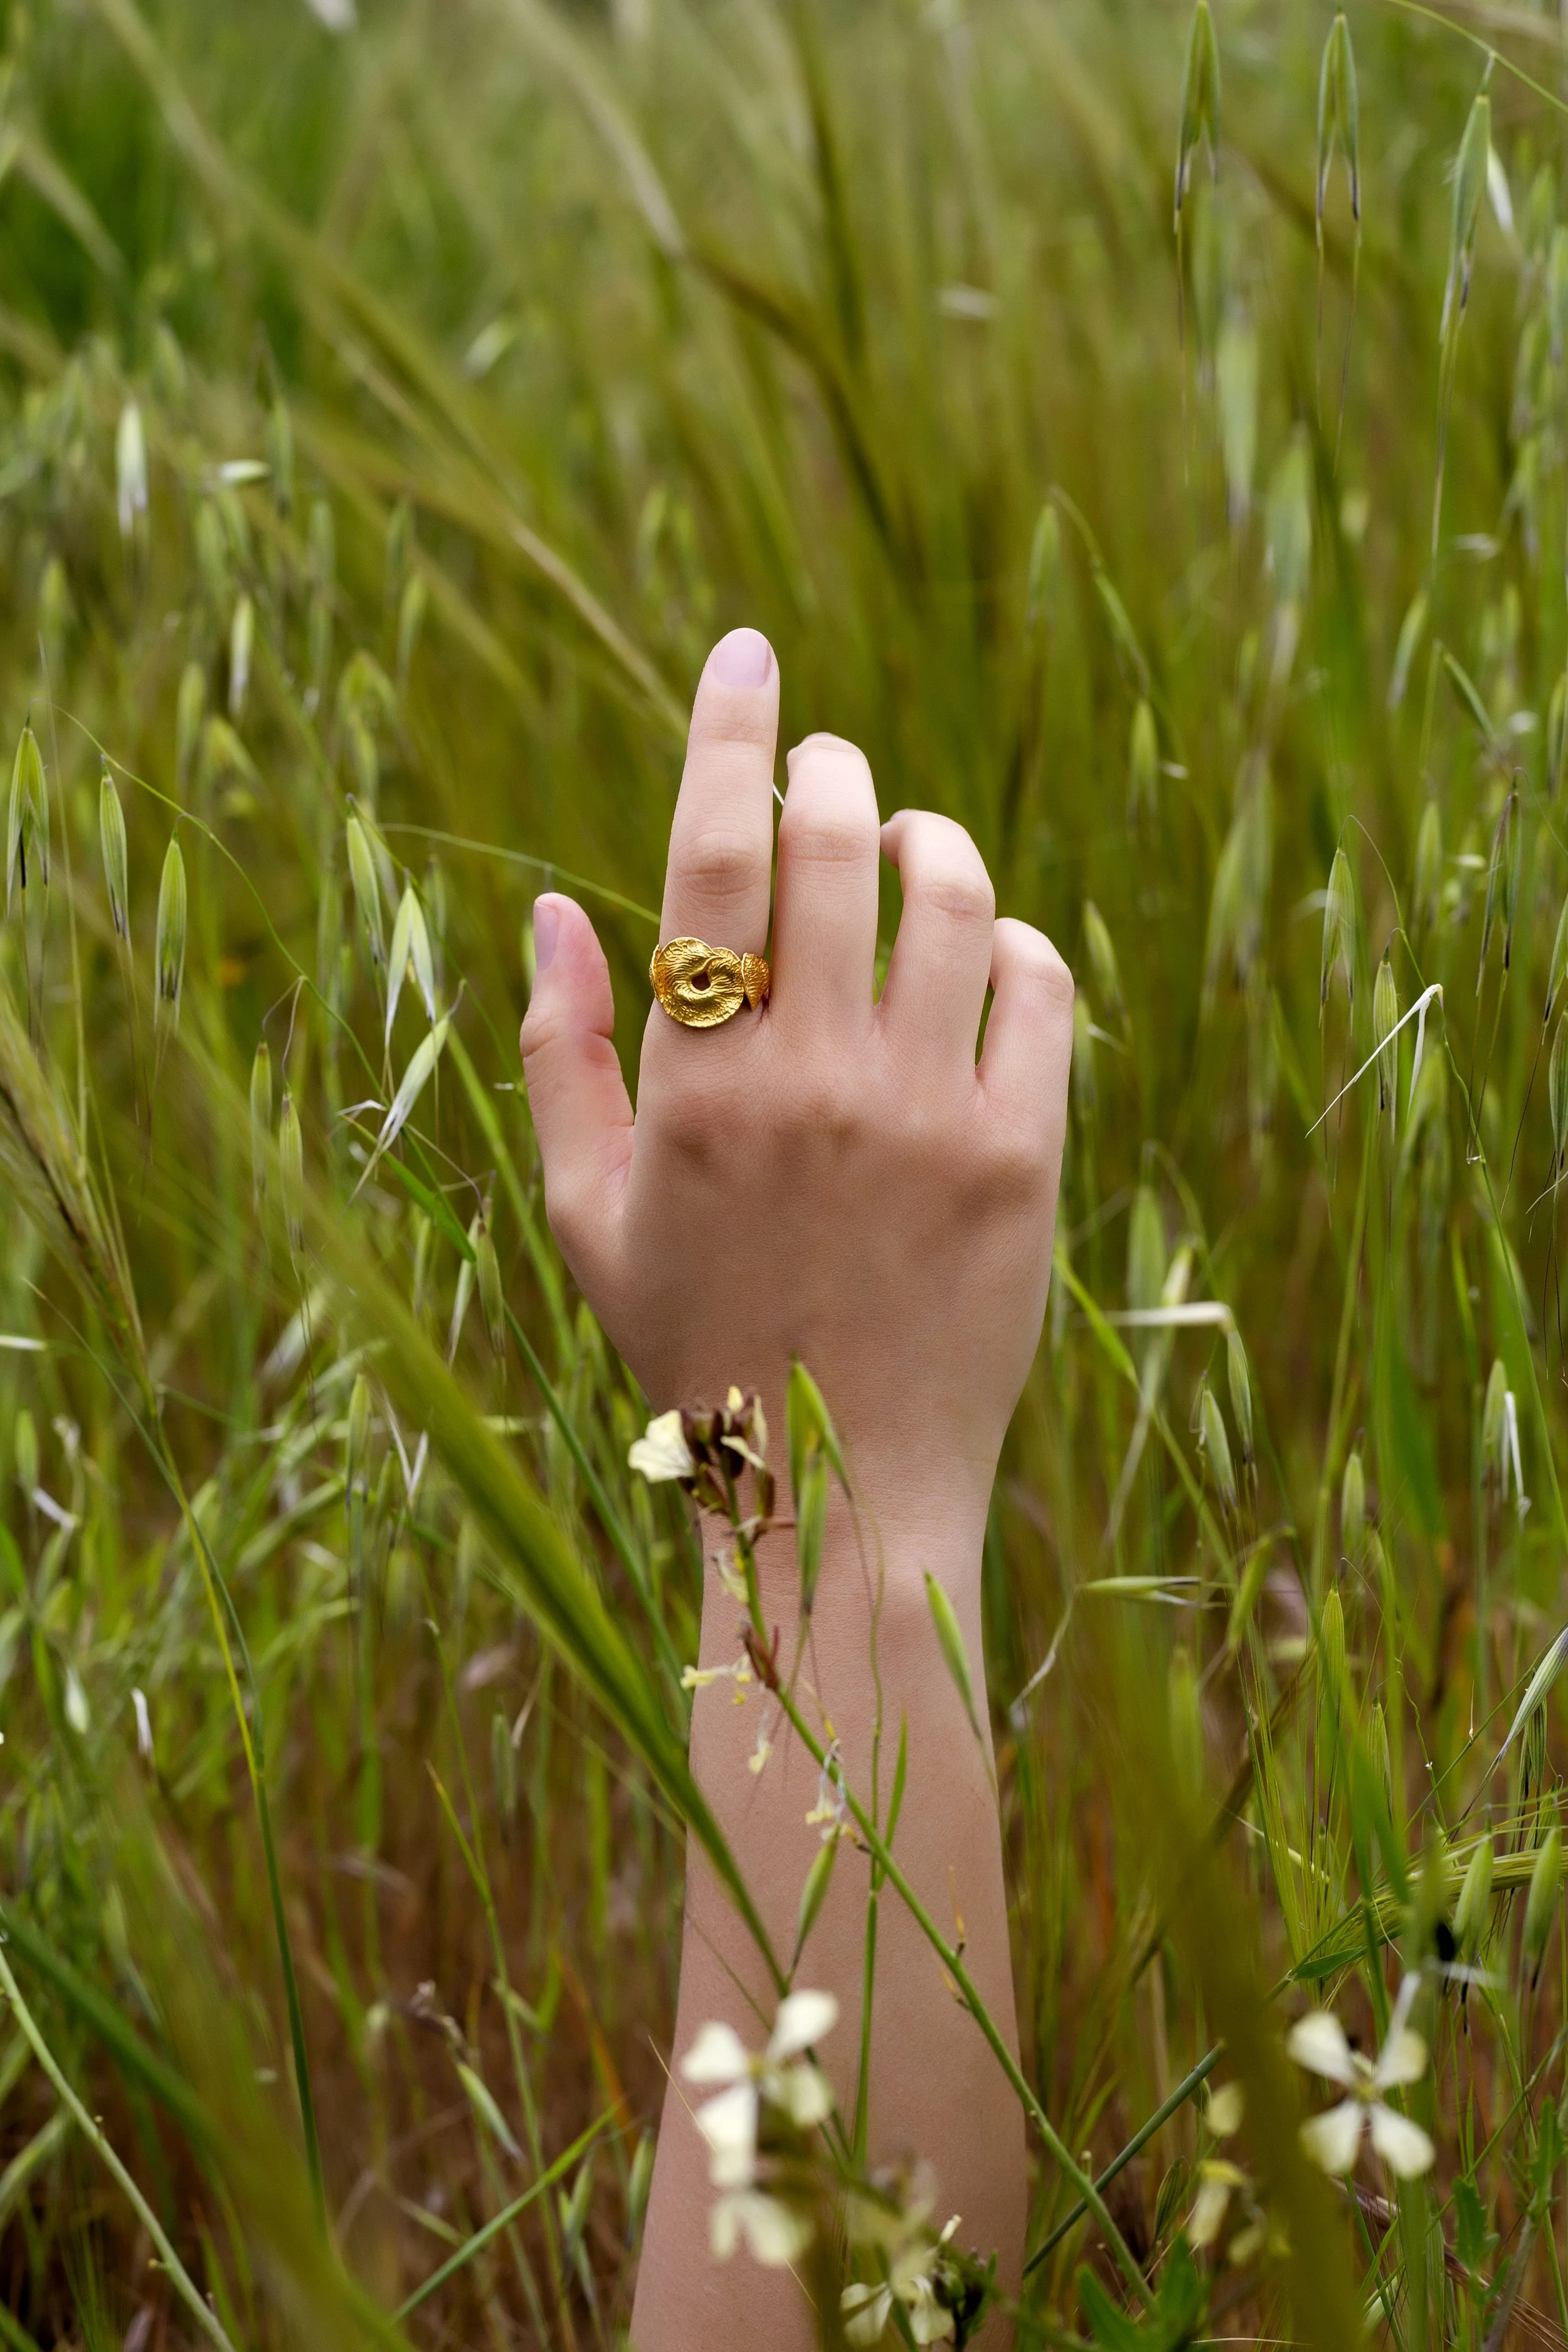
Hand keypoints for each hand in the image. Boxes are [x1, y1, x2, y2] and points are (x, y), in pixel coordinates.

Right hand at [520, 626, 1073, 1538]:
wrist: (837, 1487)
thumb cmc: (695, 1341)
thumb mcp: (585, 1213)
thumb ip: (558, 1053)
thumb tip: (546, 907)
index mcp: (699, 1088)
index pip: (713, 857)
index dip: (728, 730)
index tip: (746, 650)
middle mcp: (818, 1083)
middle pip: (842, 842)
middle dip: (833, 772)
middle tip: (825, 777)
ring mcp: (933, 1115)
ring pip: (956, 894)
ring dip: (928, 842)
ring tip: (902, 857)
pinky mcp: (1026, 1153)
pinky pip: (1041, 981)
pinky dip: (1009, 939)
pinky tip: (974, 959)